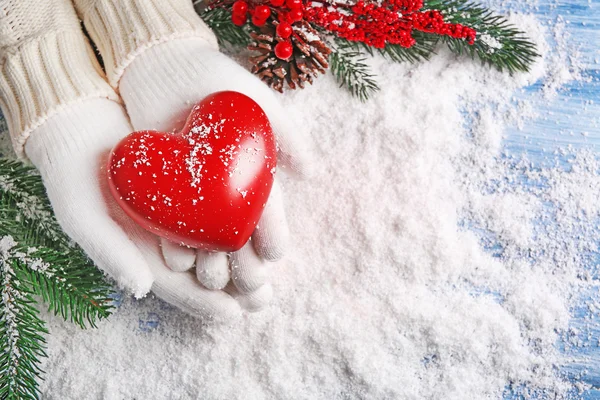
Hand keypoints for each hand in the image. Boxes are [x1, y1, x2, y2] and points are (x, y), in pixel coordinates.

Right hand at [25, 98, 243, 319]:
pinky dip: (240, 222)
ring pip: (215, 245)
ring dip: (243, 262)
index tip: (233, 314)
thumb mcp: (84, 214)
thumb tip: (142, 290)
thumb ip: (110, 251)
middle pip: (202, 272)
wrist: (79, 122)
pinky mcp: (191, 187)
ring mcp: (178, 214)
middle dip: (233, 288)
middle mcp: (162, 239)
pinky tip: (263, 231)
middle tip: (264, 299)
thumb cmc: (73, 175)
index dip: (202, 303)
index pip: (175, 287)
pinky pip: (219, 210)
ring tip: (272, 275)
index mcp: (139, 253)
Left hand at [119, 37, 310, 310]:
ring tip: (215, 281)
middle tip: (251, 284)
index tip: (276, 254)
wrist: (161, 64)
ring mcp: (194, 196)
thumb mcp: (255, 100)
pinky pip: (172, 228)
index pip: (268, 211)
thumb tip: (313, 171)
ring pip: (208, 241)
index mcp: (252, 173)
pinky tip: (181, 263)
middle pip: (240, 235)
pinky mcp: (162, 196)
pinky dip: (177, 248)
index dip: (273, 234)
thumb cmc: (212, 77)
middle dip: (246, 264)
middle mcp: (226, 191)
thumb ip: (286, 131)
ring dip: (213, 266)